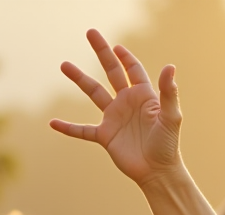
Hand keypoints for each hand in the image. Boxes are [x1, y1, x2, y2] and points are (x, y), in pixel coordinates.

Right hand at [50, 30, 182, 185]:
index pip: (133, 69)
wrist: (157, 172)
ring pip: (94, 93)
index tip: (116, 46)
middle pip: (112, 72)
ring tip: (64, 65)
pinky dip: (68, 127)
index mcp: (143, 96)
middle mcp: (127, 103)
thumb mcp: (171, 117)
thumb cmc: (168, 145)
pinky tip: (53, 123)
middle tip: (90, 33)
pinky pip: (82, 130)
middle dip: (101, 53)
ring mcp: (114, 118)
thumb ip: (169, 93)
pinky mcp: (105, 136)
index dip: (125, 57)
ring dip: (79, 79)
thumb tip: (170, 66)